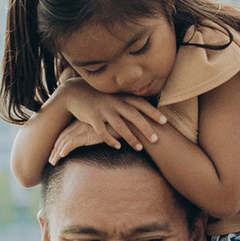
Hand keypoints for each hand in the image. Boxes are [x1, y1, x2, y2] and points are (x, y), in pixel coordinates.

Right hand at [53, 93, 168, 151]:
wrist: (75, 92)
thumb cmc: (99, 97)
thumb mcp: (114, 96)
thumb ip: (128, 101)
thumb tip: (146, 108)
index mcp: (121, 97)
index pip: (141, 104)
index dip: (153, 112)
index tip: (164, 121)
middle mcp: (114, 103)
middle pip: (133, 116)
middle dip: (145, 128)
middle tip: (156, 139)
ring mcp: (103, 110)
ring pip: (119, 125)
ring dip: (130, 138)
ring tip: (139, 148)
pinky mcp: (92, 117)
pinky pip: (102, 131)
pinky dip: (110, 140)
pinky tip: (117, 147)